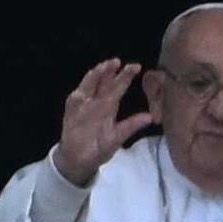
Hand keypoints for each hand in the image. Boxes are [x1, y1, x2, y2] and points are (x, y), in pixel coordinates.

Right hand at [53, 58, 153, 186]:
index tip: (136, 66)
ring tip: (103, 67)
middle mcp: (96, 102)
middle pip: (103, 83)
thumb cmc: (99, 146)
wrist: (81, 160)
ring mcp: (83, 105)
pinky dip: (80, 94)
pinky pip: (76, 101)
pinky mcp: (72, 112)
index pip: (118, 87)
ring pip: (89, 86)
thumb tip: (150, 117)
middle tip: (117, 61)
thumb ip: (131, 126)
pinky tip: (85, 87)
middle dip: (109, 71)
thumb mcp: (117, 137)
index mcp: (109, 105)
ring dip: (95, 77)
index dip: (125, 77)